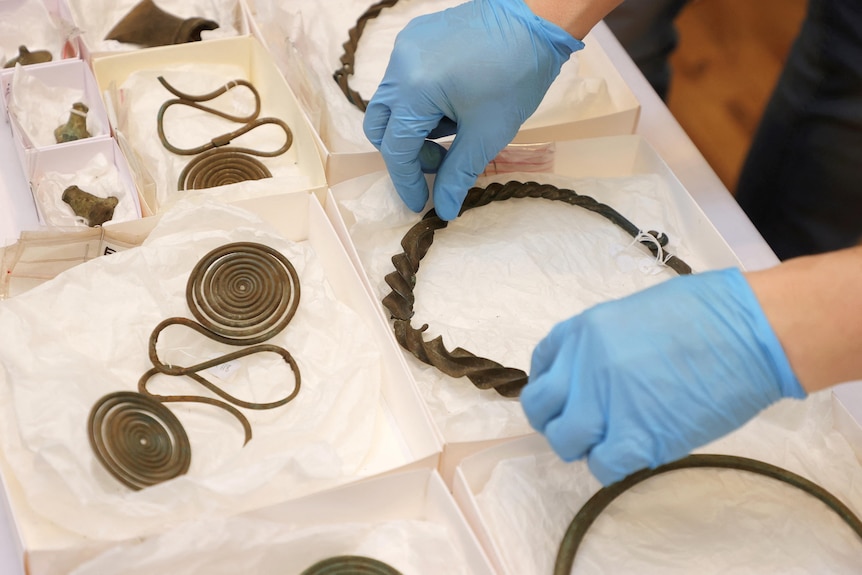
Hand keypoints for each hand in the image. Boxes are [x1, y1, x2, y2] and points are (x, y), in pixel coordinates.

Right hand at [363, 0, 582, 219]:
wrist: (535, 21)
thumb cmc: (516, 77)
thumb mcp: (486, 134)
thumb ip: (457, 174)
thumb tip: (443, 210)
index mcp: (414, 89)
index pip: (395, 148)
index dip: (406, 181)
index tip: (421, 202)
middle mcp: (400, 65)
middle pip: (381, 125)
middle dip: (405, 152)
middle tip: (440, 161)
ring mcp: (405, 47)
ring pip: (392, 103)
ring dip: (415, 127)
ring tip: (454, 127)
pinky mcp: (415, 37)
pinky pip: (404, 79)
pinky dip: (420, 102)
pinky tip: (453, 102)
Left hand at [520, 268, 805, 484]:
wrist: (751, 331)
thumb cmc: (706, 313)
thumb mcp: (633, 313)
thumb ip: (603, 345)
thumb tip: (595, 376)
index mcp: (582, 330)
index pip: (540, 367)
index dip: (552, 390)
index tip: (568, 399)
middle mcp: (582, 365)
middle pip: (541, 408)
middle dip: (558, 421)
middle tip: (588, 426)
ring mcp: (605, 402)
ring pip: (565, 441)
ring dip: (584, 446)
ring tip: (613, 440)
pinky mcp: (637, 436)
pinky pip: (603, 466)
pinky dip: (613, 465)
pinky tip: (634, 452)